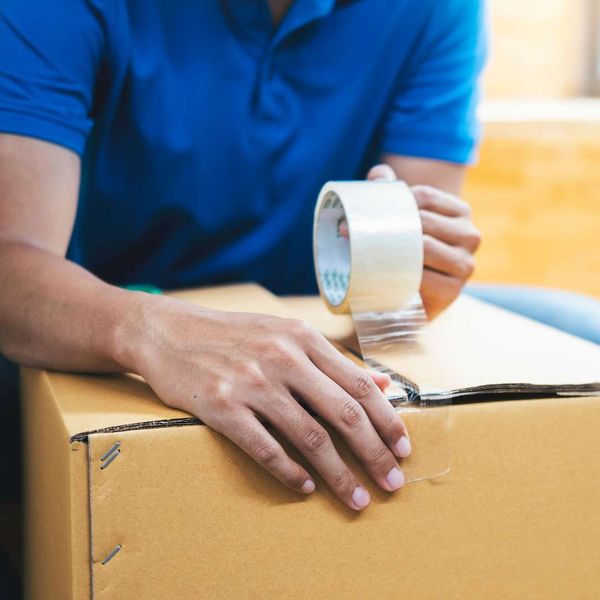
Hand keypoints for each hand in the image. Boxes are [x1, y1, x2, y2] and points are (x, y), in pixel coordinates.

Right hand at [124, 295, 411, 510]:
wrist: (169, 331)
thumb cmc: (234, 335)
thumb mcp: (286, 334)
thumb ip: (332, 361)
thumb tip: (382, 384)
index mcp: (303, 339)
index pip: (359, 385)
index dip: (387, 420)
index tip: (403, 449)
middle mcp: (283, 358)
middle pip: (343, 414)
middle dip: (375, 453)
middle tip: (393, 483)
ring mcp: (252, 382)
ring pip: (310, 437)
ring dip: (339, 474)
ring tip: (357, 497)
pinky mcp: (222, 405)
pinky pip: (265, 448)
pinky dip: (290, 472)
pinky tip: (305, 487)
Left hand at [367, 165, 480, 318]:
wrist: (409, 296)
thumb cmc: (406, 251)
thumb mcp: (400, 220)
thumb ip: (391, 192)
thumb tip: (378, 174)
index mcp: (460, 212)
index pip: (425, 196)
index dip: (396, 201)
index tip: (368, 212)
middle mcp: (470, 236)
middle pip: (424, 221)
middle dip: (388, 225)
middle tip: (350, 232)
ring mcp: (465, 264)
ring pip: (424, 247)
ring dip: (391, 250)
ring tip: (362, 250)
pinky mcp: (453, 290)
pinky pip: (424, 277)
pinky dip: (401, 274)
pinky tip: (384, 273)